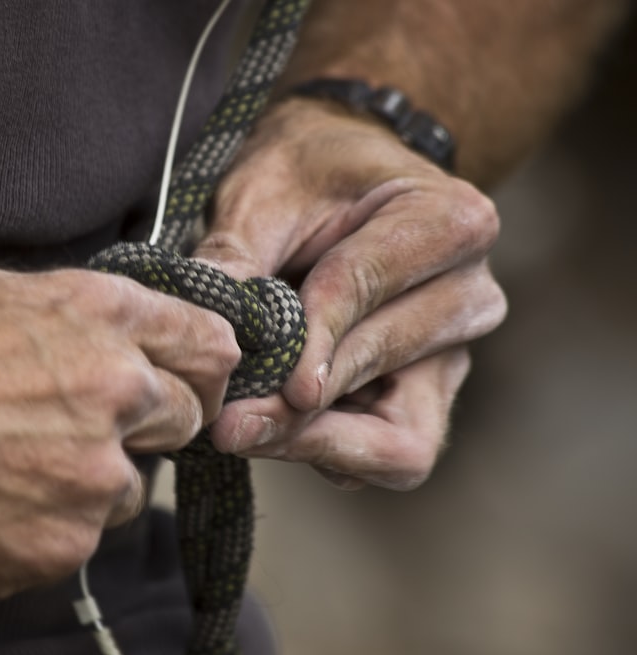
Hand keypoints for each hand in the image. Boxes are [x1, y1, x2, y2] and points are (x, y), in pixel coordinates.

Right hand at [0, 268, 237, 598]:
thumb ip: (83, 316)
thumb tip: (133, 339)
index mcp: (101, 317)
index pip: (209, 343)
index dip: (205, 365)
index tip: (197, 380)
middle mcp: (114, 392)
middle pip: (186, 419)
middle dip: (149, 426)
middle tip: (85, 430)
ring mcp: (91, 475)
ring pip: (130, 490)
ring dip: (92, 484)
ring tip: (12, 468)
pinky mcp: (58, 545)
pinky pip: (78, 539)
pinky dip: (46, 528)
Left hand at [193, 99, 506, 489]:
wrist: (337, 180)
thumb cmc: (305, 173)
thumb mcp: (262, 191)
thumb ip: (237, 257)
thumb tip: (209, 331)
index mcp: (450, 220)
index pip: (372, 288)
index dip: (316, 340)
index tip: (268, 381)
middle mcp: (471, 293)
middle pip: (389, 369)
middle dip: (306, 405)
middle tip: (229, 422)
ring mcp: (453, 353)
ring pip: (402, 437)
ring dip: (316, 442)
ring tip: (240, 430)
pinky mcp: (424, 395)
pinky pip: (388, 453)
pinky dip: (327, 450)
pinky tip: (269, 428)